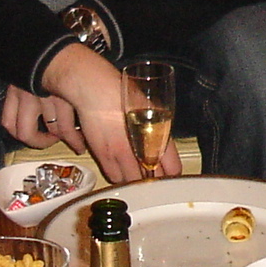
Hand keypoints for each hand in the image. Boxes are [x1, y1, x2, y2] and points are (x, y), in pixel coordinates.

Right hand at [32, 44, 174, 184]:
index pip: (173, 167)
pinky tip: (118, 168)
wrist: (92, 86)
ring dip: (134, 179)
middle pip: (152, 178)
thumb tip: (163, 146)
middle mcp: (141, 146)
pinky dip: (117, 175)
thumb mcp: (148, 107)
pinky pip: (113, 176)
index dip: (171, 174)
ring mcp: (121, 153)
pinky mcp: (103, 155)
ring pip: (132, 180)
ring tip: (134, 174)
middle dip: (153, 178)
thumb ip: (158, 127)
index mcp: (157, 132)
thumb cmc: (119, 91)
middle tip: (152, 176)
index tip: (169, 175)